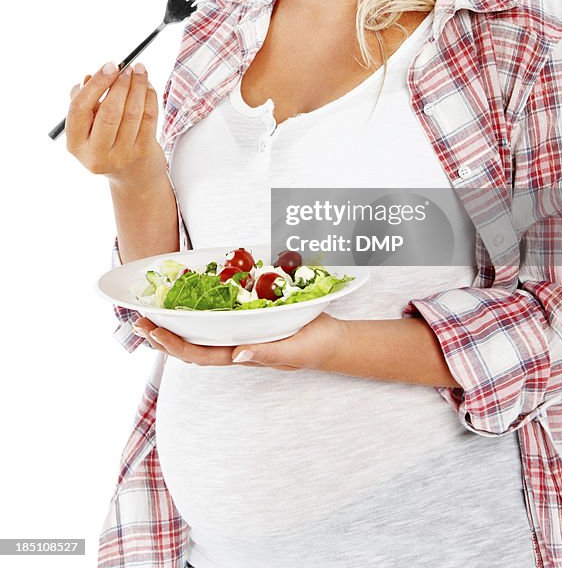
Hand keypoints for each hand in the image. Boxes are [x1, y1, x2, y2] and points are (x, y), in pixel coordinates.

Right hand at [65, 61, 166, 184]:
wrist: (132, 175)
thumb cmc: (106, 142)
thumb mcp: (88, 127)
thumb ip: (85, 103)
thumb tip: (89, 78)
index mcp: (75, 143)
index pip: (79, 109)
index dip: (95, 85)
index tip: (109, 66)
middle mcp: (95, 153)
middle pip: (109, 112)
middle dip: (120, 84)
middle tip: (127, 67)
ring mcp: (121, 155)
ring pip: (132, 113)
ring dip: (138, 86)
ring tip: (140, 71)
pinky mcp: (143, 152)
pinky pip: (149, 118)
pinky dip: (150, 97)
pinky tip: (148, 86)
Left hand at [132, 312, 349, 372]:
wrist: (330, 339)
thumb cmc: (312, 347)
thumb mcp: (291, 351)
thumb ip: (265, 354)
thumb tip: (237, 355)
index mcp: (240, 355)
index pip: (198, 354)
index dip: (173, 344)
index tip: (152, 331)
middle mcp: (233, 345)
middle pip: (190, 345)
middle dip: (162, 335)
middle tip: (137, 320)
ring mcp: (238, 333)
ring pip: (198, 332)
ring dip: (173, 324)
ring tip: (149, 313)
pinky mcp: (247, 318)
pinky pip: (216, 317)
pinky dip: (196, 310)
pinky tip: (186, 299)